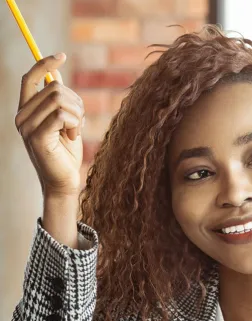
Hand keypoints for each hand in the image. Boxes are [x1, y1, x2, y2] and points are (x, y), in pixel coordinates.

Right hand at [15, 53, 84, 197]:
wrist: (64, 182)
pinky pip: (61, 115)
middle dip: (76, 102)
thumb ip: (59, 101)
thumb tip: (56, 75)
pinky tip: (72, 137)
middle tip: (78, 122)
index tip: (61, 55)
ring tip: (74, 131)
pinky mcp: (37, 137)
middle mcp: (21, 116)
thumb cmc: (66, 153)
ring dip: (77, 114)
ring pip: (60, 99)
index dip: (44, 63)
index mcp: (26, 111)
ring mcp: (27, 127)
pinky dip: (74, 123)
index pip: (29, 78)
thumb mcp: (65, 122)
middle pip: (53, 87)